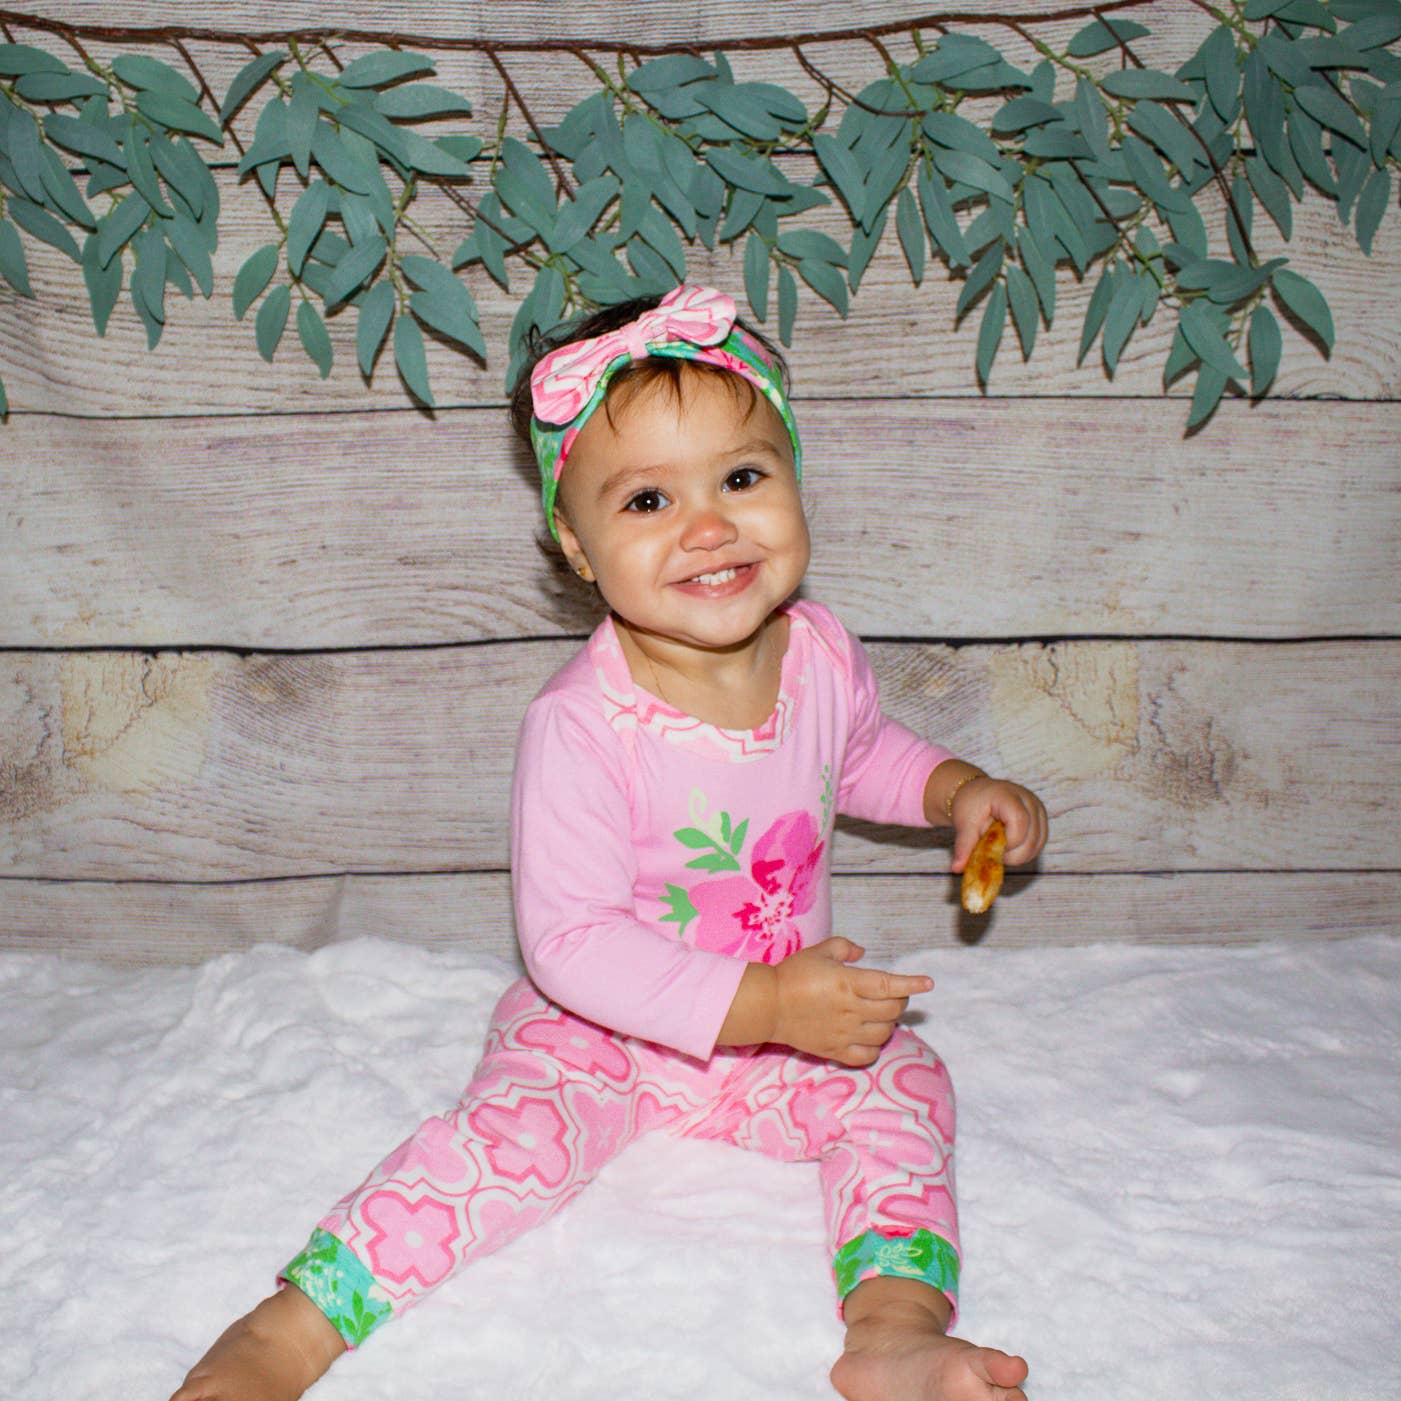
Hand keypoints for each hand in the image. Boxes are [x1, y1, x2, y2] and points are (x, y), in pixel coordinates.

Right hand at [771, 937, 931, 1066]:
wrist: (768, 1005)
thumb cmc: (793, 974)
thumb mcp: (819, 951)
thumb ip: (844, 947)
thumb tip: (862, 953)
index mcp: (848, 982)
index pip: (889, 984)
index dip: (912, 983)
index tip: (928, 983)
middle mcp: (850, 1010)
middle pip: (892, 1010)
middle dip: (900, 1000)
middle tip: (892, 994)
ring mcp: (844, 1033)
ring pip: (884, 1033)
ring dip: (889, 1022)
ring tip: (880, 1014)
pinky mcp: (835, 1050)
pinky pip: (867, 1055)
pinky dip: (875, 1047)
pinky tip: (870, 1036)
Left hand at [948, 776, 1046, 874]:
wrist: (977, 793)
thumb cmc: (970, 804)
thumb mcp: (963, 823)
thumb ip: (964, 845)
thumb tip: (957, 868)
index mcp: (1008, 795)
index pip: (1019, 822)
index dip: (1008, 842)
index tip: (991, 847)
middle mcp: (1029, 800)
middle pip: (1032, 837)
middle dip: (1012, 853)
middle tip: (993, 851)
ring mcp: (1038, 809)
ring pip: (1038, 844)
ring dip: (1019, 854)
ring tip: (999, 846)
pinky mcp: (1041, 819)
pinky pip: (1039, 843)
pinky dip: (1025, 852)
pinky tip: (1008, 847)